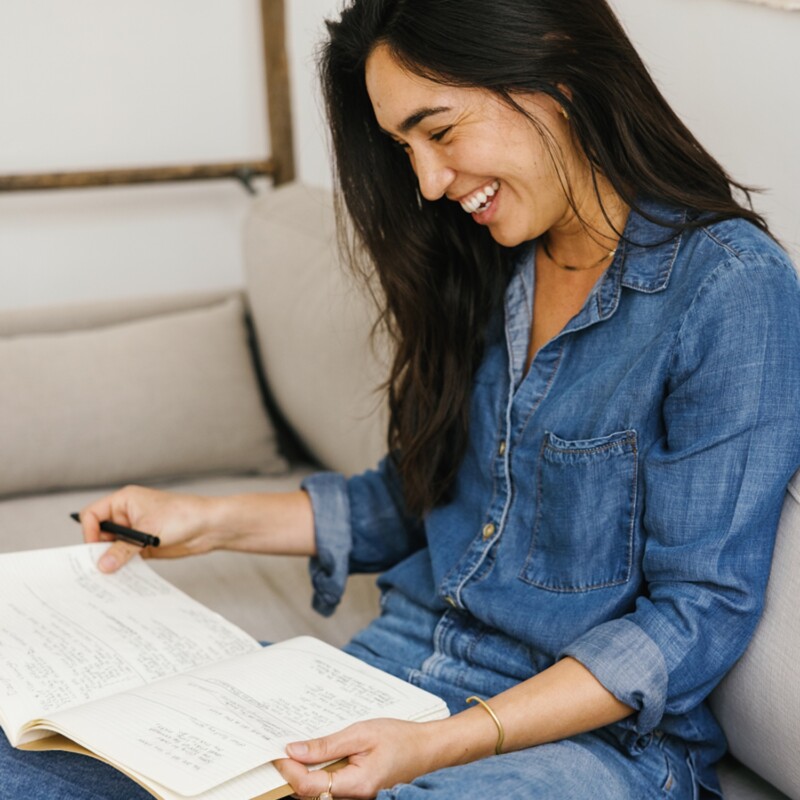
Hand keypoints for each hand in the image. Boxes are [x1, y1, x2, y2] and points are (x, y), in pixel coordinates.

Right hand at [77, 485, 217, 573]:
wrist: (209, 526)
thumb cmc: (182, 515)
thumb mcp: (148, 531)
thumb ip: (123, 549)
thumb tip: (102, 565)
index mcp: (123, 501)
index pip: (92, 514)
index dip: (89, 532)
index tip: (94, 549)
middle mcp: (127, 515)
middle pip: (99, 534)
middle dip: (98, 550)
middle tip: (97, 569)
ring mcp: (135, 531)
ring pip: (112, 548)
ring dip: (111, 561)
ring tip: (108, 576)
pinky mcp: (144, 546)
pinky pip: (125, 558)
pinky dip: (122, 567)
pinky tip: (122, 578)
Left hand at [274, 718, 443, 798]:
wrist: (427, 748)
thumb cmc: (399, 737)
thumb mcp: (362, 733)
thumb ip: (328, 744)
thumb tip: (295, 750)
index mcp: (355, 785)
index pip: (309, 786)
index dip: (289, 771)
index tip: (276, 753)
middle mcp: (353, 798)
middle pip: (310, 792)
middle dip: (292, 772)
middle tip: (280, 747)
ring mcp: (355, 797)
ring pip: (318, 790)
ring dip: (305, 771)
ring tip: (298, 746)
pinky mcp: (356, 791)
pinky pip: (330, 785)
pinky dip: (320, 770)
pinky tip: (318, 752)